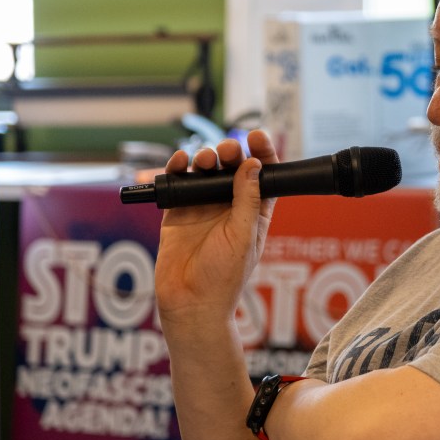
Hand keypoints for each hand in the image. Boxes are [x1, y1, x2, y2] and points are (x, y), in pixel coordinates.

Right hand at [155, 129, 278, 330]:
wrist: (190, 303)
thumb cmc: (224, 277)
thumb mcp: (243, 235)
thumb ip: (247, 199)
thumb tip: (253, 165)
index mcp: (254, 212)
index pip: (262, 175)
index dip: (263, 154)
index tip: (258, 136)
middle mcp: (230, 206)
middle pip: (232, 168)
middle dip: (230, 152)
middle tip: (227, 151)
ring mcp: (203, 207)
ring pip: (205, 172)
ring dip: (205, 159)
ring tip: (204, 160)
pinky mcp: (177, 212)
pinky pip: (178, 183)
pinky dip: (178, 168)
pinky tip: (180, 162)